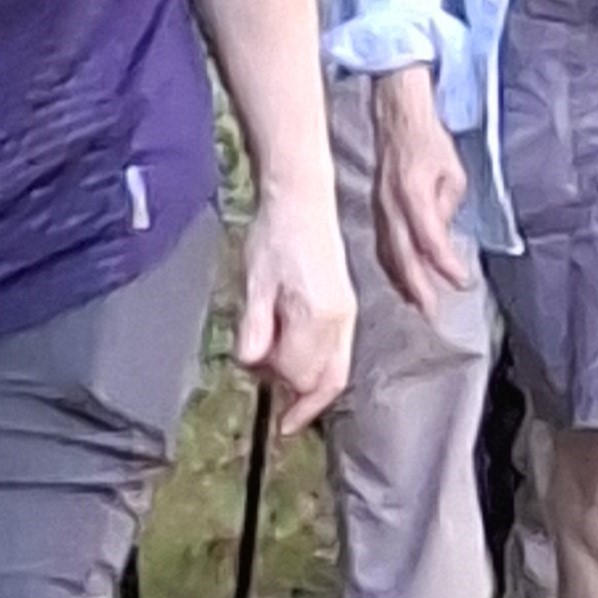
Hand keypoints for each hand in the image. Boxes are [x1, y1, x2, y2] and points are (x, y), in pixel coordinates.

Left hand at [233, 187, 356, 434]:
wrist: (302, 202)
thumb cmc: (274, 237)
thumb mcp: (255, 282)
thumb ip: (255, 327)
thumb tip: (251, 363)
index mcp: (318, 316)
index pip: (298, 374)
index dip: (275, 384)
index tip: (257, 389)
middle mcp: (340, 321)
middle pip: (323, 381)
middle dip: (294, 395)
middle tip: (267, 393)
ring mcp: (347, 315)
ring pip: (335, 372)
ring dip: (306, 385)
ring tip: (277, 382)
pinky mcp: (345, 308)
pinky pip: (337, 356)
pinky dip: (318, 370)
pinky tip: (295, 365)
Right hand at [370, 65, 473, 317]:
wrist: (398, 120)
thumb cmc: (429, 143)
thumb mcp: (453, 173)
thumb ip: (448, 207)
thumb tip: (442, 238)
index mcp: (413, 193)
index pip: (430, 239)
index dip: (445, 264)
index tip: (462, 282)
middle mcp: (391, 206)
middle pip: (402, 255)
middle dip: (418, 286)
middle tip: (432, 312)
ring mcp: (379, 210)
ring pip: (388, 254)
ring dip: (403, 282)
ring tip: (418, 304)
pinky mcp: (375, 211)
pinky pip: (381, 246)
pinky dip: (391, 267)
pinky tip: (401, 281)